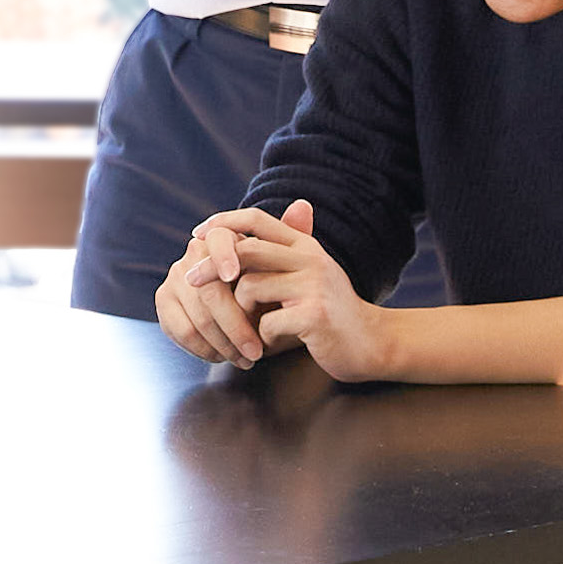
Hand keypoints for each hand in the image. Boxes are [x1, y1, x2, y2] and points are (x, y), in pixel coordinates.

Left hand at [182, 201, 383, 378]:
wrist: (372, 344)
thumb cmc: (329, 312)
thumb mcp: (306, 275)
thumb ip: (276, 257)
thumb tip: (231, 237)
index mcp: (305, 246)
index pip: (256, 219)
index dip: (223, 222)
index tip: (197, 235)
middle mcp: (310, 259)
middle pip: (246, 251)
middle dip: (211, 268)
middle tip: (189, 281)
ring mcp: (314, 286)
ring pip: (250, 289)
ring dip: (241, 314)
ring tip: (252, 328)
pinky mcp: (315, 315)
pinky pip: (267, 323)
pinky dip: (262, 337)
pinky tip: (272, 344)